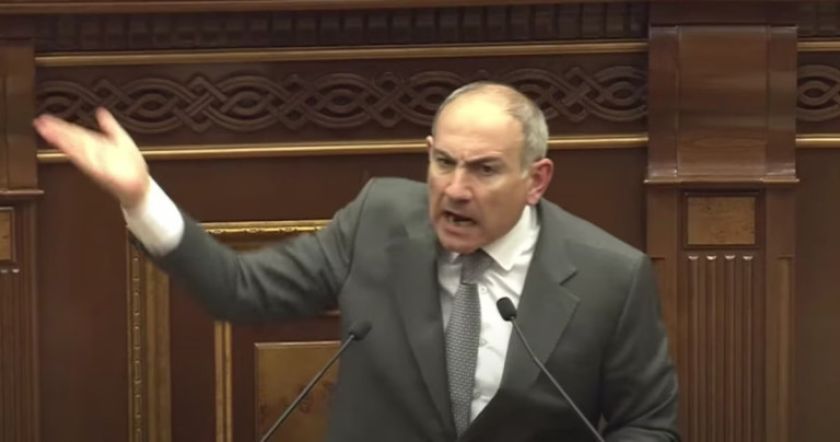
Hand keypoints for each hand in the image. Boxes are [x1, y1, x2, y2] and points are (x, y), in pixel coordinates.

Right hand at [34, 108, 149, 208]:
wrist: (140, 186)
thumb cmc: (132, 166)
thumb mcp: (121, 139)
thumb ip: (110, 125)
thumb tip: (101, 111)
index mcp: (98, 145)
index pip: (76, 133)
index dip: (61, 126)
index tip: (46, 119)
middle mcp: (94, 154)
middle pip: (72, 140)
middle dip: (56, 132)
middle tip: (40, 123)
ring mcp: (96, 164)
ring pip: (76, 150)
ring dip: (62, 141)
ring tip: (47, 133)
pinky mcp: (103, 174)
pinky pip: (90, 164)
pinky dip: (82, 156)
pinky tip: (70, 149)